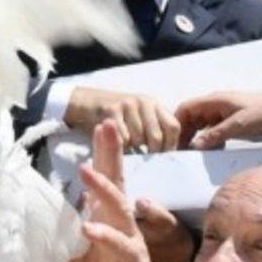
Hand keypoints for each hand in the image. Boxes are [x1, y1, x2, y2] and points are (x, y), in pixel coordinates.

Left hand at [58, 121, 189, 261]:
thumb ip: (52, 243)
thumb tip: (23, 229)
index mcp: (105, 221)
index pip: (103, 182)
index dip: (100, 155)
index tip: (98, 127)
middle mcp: (120, 225)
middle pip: (116, 182)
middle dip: (111, 153)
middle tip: (108, 124)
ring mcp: (129, 241)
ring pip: (119, 208)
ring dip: (102, 189)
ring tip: (86, 171)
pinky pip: (121, 245)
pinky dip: (105, 235)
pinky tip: (90, 227)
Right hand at [64, 87, 180, 152]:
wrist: (89, 102)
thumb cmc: (120, 118)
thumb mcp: (142, 118)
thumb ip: (156, 130)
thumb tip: (170, 156)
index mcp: (156, 105)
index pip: (173, 127)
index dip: (170, 145)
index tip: (163, 157)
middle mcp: (145, 102)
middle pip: (156, 136)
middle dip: (151, 152)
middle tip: (144, 159)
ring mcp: (128, 104)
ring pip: (138, 139)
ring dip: (133, 149)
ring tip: (129, 148)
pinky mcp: (111, 110)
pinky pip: (121, 137)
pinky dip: (121, 146)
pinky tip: (117, 144)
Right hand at [174, 91, 261, 148]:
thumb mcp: (238, 125)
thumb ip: (216, 134)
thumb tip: (195, 146)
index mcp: (214, 100)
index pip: (186, 108)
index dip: (177, 122)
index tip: (173, 140)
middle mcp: (214, 106)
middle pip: (190, 118)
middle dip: (184, 133)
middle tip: (181, 151)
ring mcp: (220, 114)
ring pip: (199, 125)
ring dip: (195, 138)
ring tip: (192, 153)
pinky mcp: (227, 122)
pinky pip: (210, 131)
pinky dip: (206, 140)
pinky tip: (208, 150)